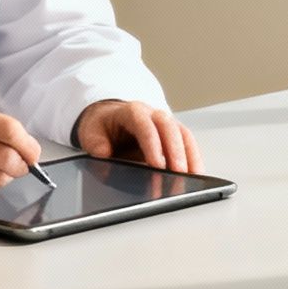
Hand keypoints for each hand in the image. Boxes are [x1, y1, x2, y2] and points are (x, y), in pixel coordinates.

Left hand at [74, 99, 201, 172]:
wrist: (109, 118)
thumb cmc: (103, 125)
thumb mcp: (91, 132)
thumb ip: (95, 143)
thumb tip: (104, 153)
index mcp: (132, 111)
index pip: (145, 125)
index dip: (153, 144)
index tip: (157, 164)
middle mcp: (152, 114)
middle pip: (169, 128)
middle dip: (176, 151)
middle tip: (179, 172)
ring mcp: (165, 123)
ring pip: (183, 134)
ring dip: (190, 155)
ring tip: (193, 177)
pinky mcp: (173, 135)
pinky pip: (187, 143)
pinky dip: (193, 158)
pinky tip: (196, 174)